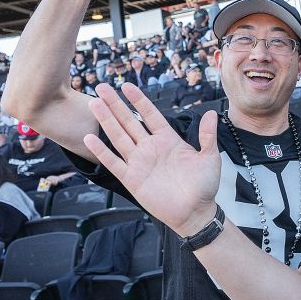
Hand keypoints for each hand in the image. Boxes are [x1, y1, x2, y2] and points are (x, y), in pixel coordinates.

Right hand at [83, 83, 221, 236]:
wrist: (195, 213)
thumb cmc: (204, 186)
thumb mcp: (209, 158)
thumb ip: (207, 136)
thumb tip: (211, 113)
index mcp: (168, 140)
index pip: (150, 114)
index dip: (138, 100)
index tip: (127, 86)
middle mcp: (150, 148)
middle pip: (129, 121)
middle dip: (115, 104)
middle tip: (101, 87)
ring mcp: (139, 162)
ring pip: (118, 137)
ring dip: (106, 120)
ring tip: (93, 104)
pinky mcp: (131, 179)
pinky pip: (113, 162)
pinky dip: (101, 151)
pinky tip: (90, 138)